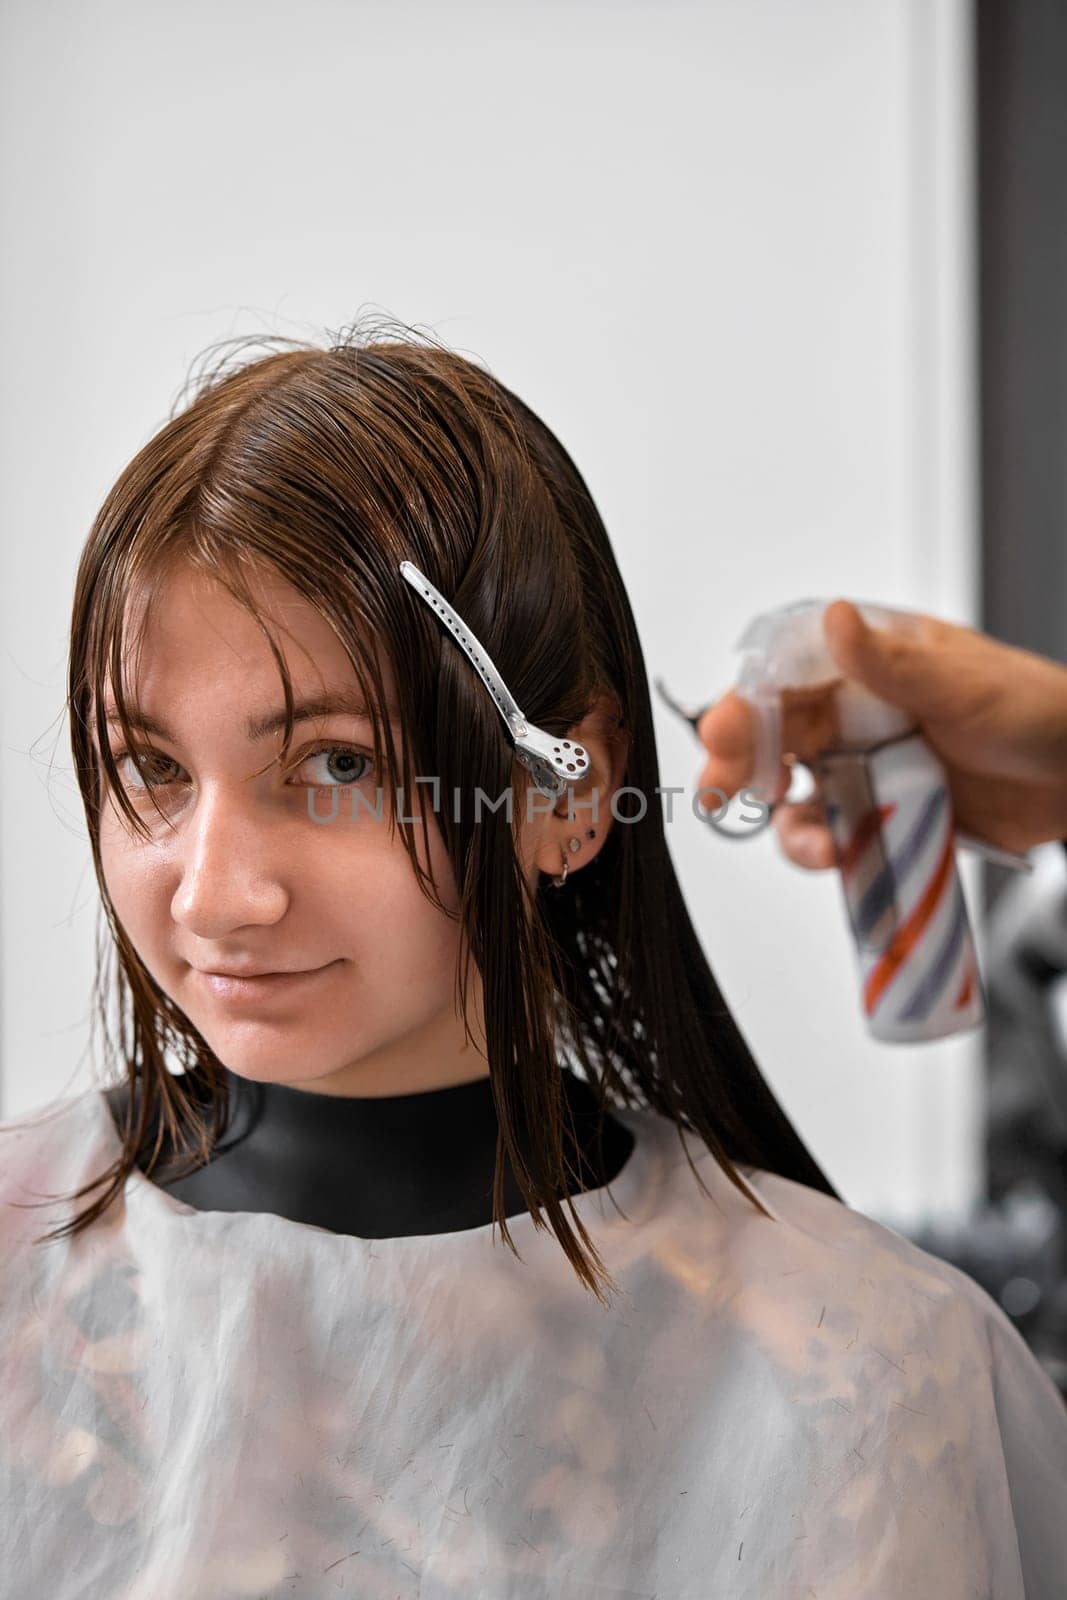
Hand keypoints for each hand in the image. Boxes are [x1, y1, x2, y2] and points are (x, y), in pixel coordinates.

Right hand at [694, 599, 1066, 869]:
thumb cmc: (1034, 711)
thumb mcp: (961, 684)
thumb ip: (891, 662)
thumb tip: (835, 619)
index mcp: (869, 661)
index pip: (787, 673)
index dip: (748, 701)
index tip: (723, 730)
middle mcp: (857, 710)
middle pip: (775, 732)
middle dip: (741, 761)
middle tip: (719, 789)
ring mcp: (866, 762)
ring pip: (795, 788)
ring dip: (781, 814)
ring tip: (798, 834)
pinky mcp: (881, 811)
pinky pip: (831, 829)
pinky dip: (820, 844)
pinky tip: (831, 852)